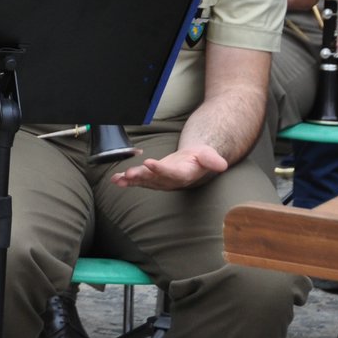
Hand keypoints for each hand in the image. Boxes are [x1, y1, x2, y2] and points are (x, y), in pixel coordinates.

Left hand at [110, 144, 227, 190]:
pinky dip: (127, 180)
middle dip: (142, 176)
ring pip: (145, 181)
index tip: (150, 163)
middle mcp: (171, 181)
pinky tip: (116, 179)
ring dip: (131, 180)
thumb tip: (221, 164)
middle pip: (156, 179)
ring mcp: (161, 182)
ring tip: (118, 179)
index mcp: (185, 174)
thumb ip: (212, 159)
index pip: (173, 173)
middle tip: (130, 173)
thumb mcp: (208, 155)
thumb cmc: (200, 157)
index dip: (161, 170)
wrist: (194, 162)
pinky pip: (139, 181)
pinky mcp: (153, 179)